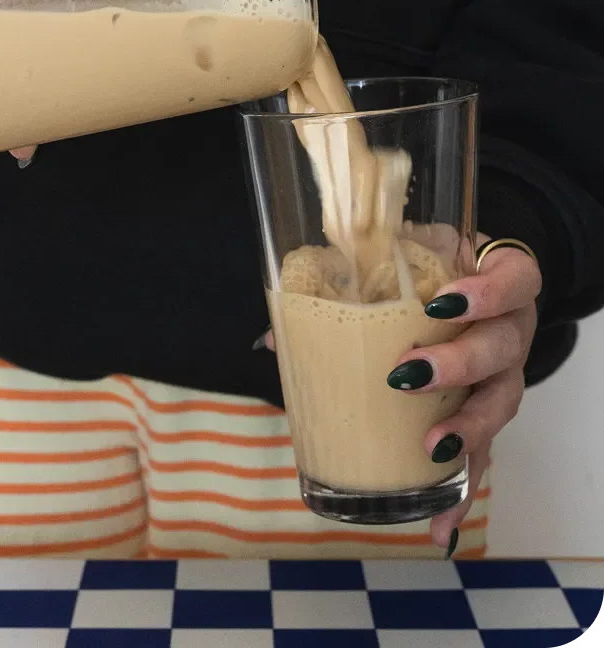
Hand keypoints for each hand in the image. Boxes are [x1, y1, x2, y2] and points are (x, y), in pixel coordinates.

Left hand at [262, 234, 540, 554]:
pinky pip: (484, 456)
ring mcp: (505, 375)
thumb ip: (345, 282)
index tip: (442, 303)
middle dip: (458, 363)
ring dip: (466, 431)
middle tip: (408, 374)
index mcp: (498, 280)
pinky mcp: (489, 416)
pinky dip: (461, 494)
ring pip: (500, 404)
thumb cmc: (430, 273)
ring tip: (432, 450)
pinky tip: (441, 528)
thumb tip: (274, 339)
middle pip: (503, 347)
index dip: (487, 292)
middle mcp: (511, 328)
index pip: (515, 280)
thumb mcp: (400, 261)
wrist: (467, 289)